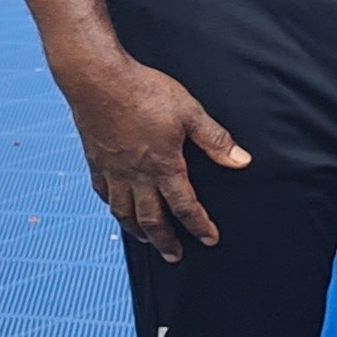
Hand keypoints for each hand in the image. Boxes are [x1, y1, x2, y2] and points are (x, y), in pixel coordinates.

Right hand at [60, 53, 247, 260]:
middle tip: (175, 256)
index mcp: (163, 166)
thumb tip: (241, 161)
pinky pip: (103, 193)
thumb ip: (215, 140)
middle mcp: (135, 175)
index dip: (199, 226)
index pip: (184, 206)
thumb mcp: (190, 113)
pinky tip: (117, 210)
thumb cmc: (144, 92)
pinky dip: (113, 208)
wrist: (97, 79)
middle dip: (166, 241)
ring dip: (137, 231)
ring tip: (147, 241)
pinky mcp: (95, 160)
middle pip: (151, 219)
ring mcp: (112, 170)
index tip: (209, 239)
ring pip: (123, 212)